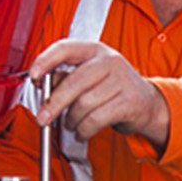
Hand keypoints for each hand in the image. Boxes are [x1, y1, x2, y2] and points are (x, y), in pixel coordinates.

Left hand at [30, 39, 169, 146]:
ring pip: (84, 104)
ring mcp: (121, 80)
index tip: (33, 76)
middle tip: (43, 118)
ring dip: (72, 120)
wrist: (148, 103)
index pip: (65, 48)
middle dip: (54, 104)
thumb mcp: (90, 76)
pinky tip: (82, 131)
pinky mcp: (129, 102)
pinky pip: (96, 119)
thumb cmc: (112, 89)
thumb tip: (43, 85)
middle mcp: (109, 61)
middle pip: (74, 82)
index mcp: (95, 50)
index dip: (45, 61)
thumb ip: (65, 78)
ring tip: (71, 124)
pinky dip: (84, 130)